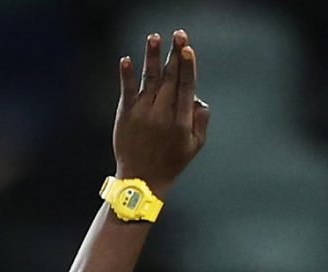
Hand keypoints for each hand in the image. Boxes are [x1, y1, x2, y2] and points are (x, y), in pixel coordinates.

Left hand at [113, 29, 209, 194]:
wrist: (141, 181)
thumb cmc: (170, 163)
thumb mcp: (194, 146)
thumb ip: (201, 121)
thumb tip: (199, 98)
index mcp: (181, 122)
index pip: (186, 87)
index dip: (187, 67)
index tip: (188, 49)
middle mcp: (162, 115)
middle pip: (170, 78)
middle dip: (175, 54)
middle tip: (179, 35)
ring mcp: (143, 114)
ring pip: (150, 80)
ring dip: (153, 57)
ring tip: (154, 38)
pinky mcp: (126, 115)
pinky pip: (127, 91)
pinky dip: (127, 75)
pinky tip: (127, 60)